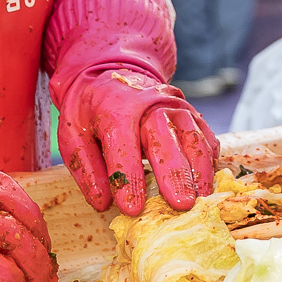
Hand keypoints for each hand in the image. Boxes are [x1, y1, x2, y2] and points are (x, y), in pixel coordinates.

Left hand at [43, 0, 218, 215]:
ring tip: (202, 197)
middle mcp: (149, 103)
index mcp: (115, 108)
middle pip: (165, 138)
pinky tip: (207, 180)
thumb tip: (102, 202)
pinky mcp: (189, 110)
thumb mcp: (73, 133)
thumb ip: (86, 168)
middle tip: (181, 205)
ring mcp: (174, 104)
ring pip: (191, 134)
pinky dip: (208, 156)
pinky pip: (204, 133)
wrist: (110, 72)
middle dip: (174, 173)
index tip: (132, 209)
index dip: (127, 178)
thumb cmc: (90, 109)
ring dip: (199, 167)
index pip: (123, 145)